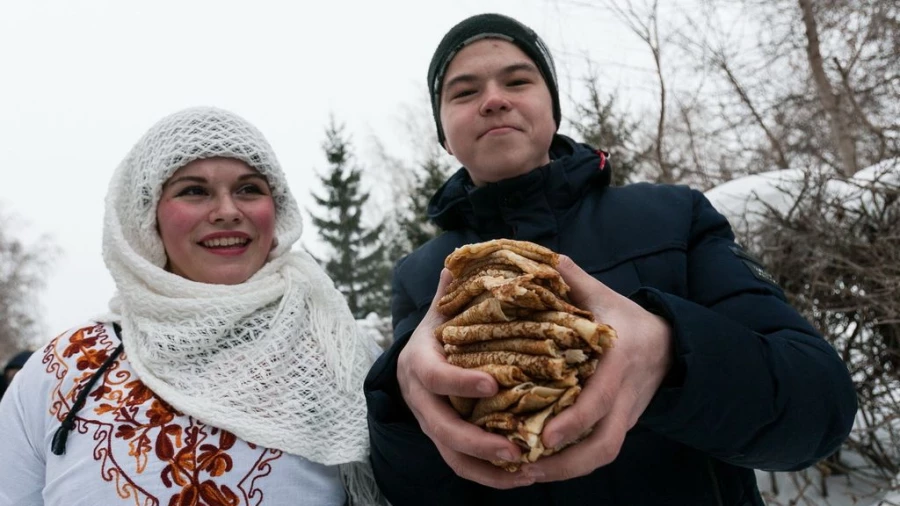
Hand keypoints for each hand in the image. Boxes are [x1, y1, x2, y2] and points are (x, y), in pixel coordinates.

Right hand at [397, 268, 536, 487]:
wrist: (420, 354)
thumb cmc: (443, 326)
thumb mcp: (446, 306)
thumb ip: (455, 288)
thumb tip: (461, 260)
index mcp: (418, 360)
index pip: (433, 376)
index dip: (459, 382)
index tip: (490, 384)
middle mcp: (419, 396)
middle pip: (440, 427)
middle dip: (477, 441)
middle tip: (515, 447)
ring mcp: (429, 420)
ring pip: (450, 454)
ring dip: (486, 467)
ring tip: (523, 470)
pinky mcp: (442, 439)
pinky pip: (461, 464)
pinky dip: (487, 474)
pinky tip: (519, 476)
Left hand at [522, 255, 673, 481]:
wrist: (670, 346)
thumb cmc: (629, 320)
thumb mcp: (607, 298)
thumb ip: (576, 282)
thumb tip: (547, 259)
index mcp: (619, 363)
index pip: (599, 400)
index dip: (574, 422)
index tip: (546, 436)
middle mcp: (624, 397)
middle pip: (604, 444)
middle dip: (567, 464)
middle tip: (527, 468)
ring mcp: (625, 416)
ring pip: (602, 456)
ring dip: (564, 472)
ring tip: (524, 475)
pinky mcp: (620, 426)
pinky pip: (598, 454)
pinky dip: (570, 467)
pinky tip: (537, 469)